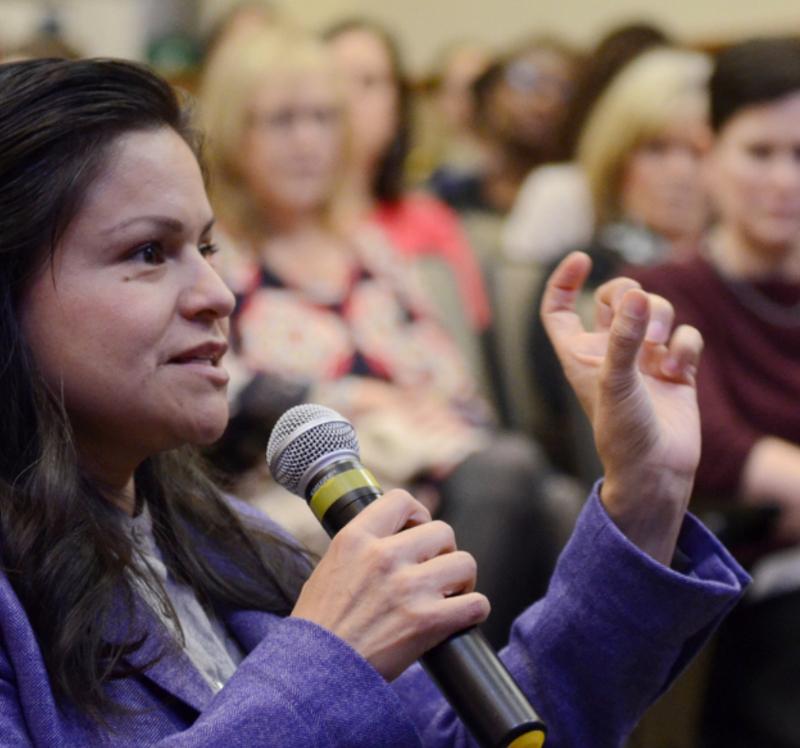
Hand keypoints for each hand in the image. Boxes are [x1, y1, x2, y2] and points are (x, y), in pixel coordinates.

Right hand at [291, 490, 489, 679]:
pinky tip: (461, 616)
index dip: (418, 514)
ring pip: (464, 563)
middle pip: (442, 531)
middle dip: (443, 551)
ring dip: (461, 580)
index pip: (401, 500)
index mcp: (356, 539)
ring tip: (449, 594)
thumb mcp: (330, 567)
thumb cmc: (320, 626)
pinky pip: (475, 603)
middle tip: (434, 571)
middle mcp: (383, 556)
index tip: (418, 530)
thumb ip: (362, 547)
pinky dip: (474, 610)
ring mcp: (408, 587)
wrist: (315, 674)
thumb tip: (393, 536)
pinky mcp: (427, 621)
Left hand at [541, 252, 703, 563]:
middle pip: (616, 297)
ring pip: (654, 310)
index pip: (559, 309)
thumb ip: (623, 338)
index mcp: (579, 354)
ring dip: (660, 316)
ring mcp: (644, 358)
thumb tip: (634, 295)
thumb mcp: (615, 382)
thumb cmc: (622, 432)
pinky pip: (685, 334)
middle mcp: (610, 352)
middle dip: (631, 293)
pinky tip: (679, 369)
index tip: (581, 258)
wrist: (657, 471)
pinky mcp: (676, 368)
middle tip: (639, 311)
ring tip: (659, 346)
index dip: (563, 281)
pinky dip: (685, 344)